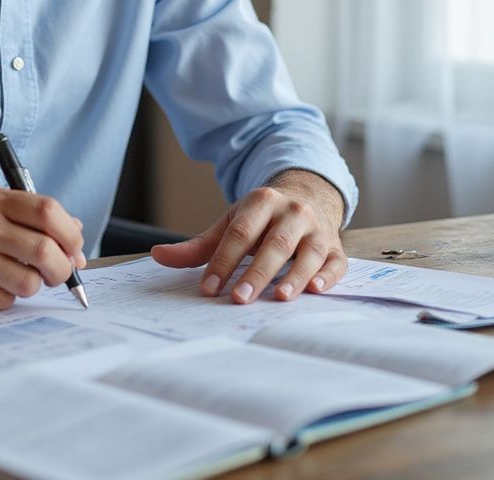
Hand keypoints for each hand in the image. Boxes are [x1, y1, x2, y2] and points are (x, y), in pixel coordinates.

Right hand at [0, 187, 85, 309]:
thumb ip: (29, 215)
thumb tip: (76, 234)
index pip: (48, 211)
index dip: (70, 234)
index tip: (75, 249)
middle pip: (45, 250)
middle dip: (61, 269)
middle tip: (57, 274)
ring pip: (29, 282)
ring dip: (31, 286)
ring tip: (15, 277)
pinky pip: (5, 301)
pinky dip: (6, 298)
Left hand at [150, 170, 346, 303]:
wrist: (307, 195)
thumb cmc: (262, 218)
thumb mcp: (232, 222)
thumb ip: (199, 245)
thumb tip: (158, 256)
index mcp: (261, 201)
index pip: (239, 234)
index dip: (223, 261)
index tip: (209, 287)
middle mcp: (292, 212)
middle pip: (274, 245)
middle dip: (256, 273)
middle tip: (239, 298)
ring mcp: (317, 229)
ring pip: (308, 253)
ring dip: (295, 276)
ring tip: (280, 298)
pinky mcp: (336, 247)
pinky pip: (336, 263)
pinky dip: (328, 277)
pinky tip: (316, 290)